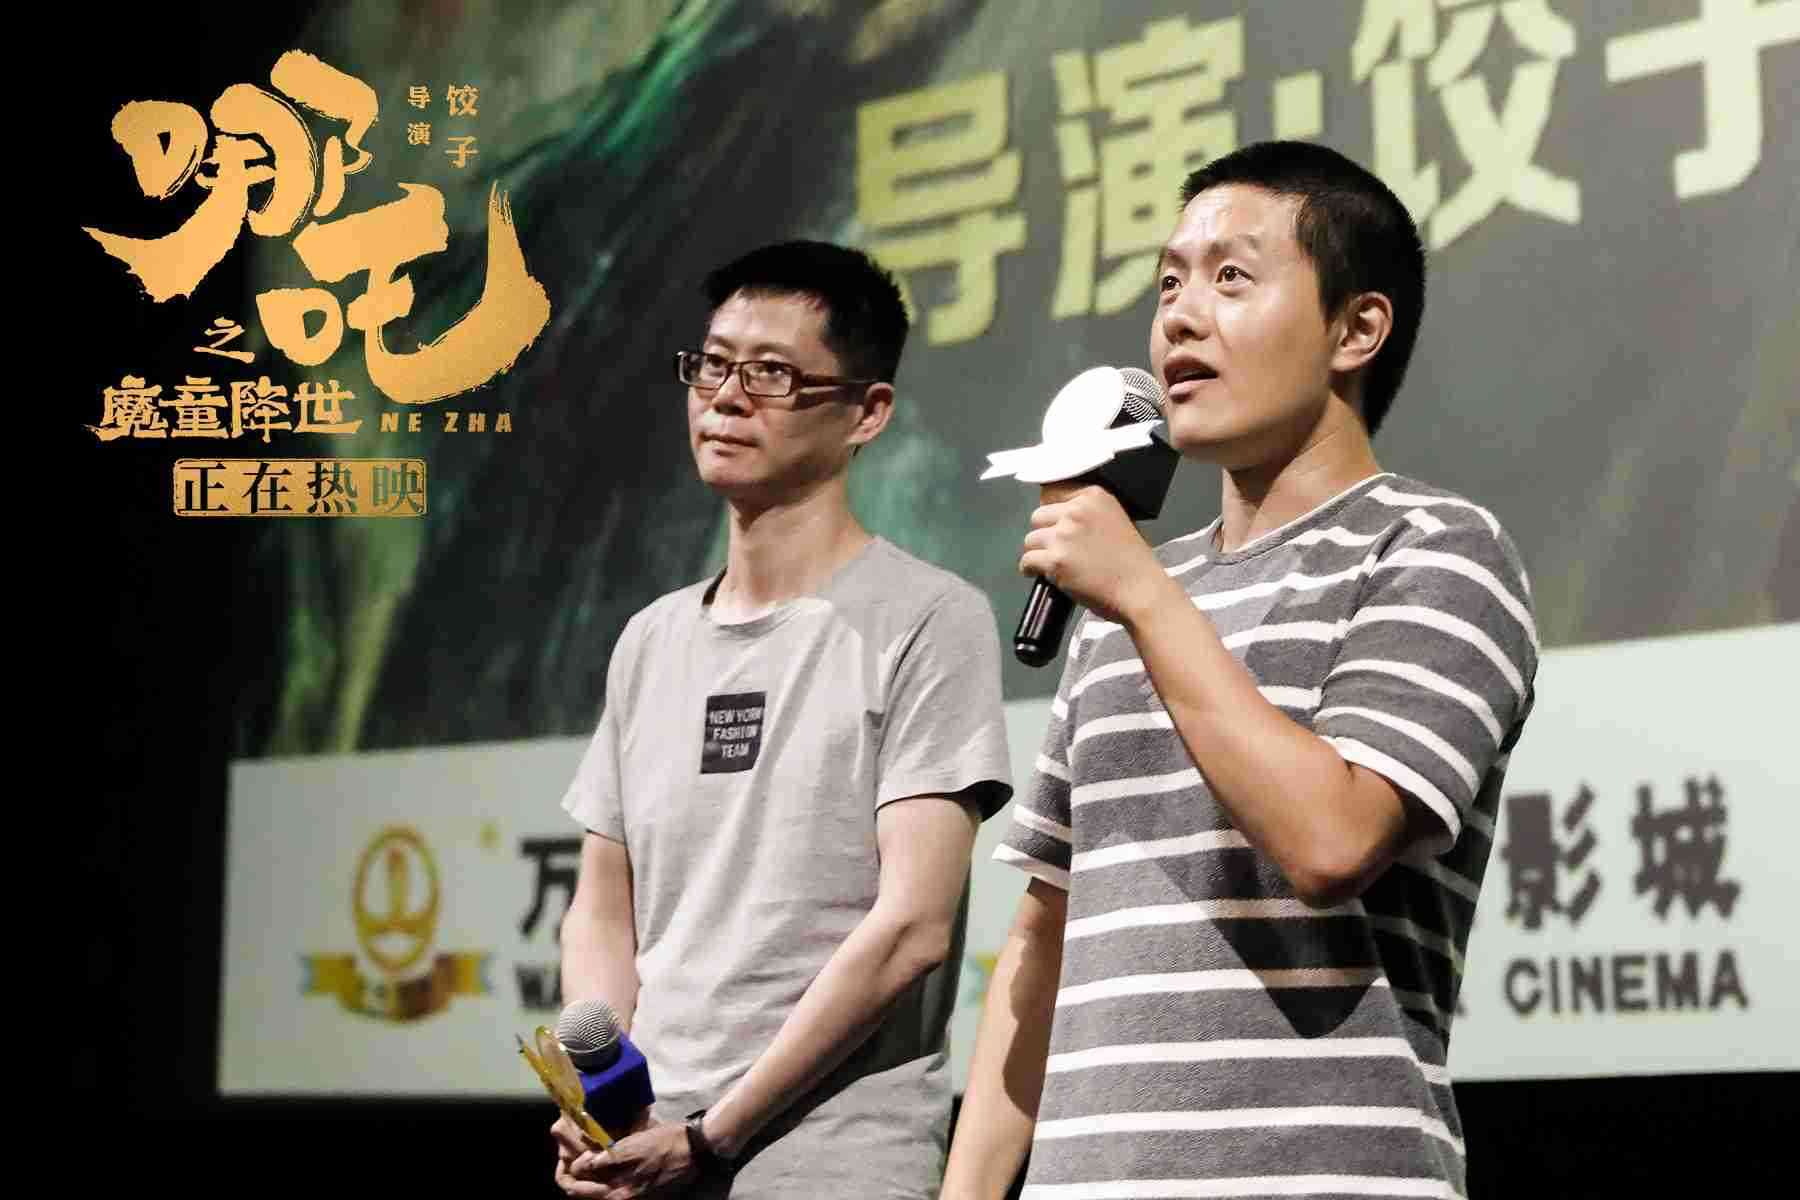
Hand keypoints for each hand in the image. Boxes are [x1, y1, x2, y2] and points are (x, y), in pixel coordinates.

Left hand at [557, 1119, 696, 1198]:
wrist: (694, 1149)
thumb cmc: (662, 1144)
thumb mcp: (630, 1147)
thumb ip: (602, 1160)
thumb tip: (578, 1166)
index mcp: (615, 1193)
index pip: (574, 1190)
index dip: (564, 1172)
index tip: (563, 1155)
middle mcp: (620, 1199)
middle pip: (583, 1193)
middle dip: (573, 1175)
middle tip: (570, 1155)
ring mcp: (630, 1196)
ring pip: (597, 1191)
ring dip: (587, 1176)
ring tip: (585, 1155)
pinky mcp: (638, 1190)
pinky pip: (610, 1187)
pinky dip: (601, 1176)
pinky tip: (603, 1159)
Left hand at [1020, 483, 1172, 624]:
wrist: (1140, 590)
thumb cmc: (1133, 562)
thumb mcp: (1116, 520)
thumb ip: (1090, 513)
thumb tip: (1060, 517)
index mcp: (1093, 496)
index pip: (1053, 493)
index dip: (1053, 514)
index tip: (1057, 526)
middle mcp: (1076, 511)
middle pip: (1038, 516)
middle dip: (1044, 534)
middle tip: (1057, 549)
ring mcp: (1064, 535)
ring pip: (1030, 540)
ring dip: (1038, 553)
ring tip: (1054, 564)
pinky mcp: (1055, 560)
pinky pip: (1027, 561)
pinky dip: (1031, 570)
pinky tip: (1044, 575)